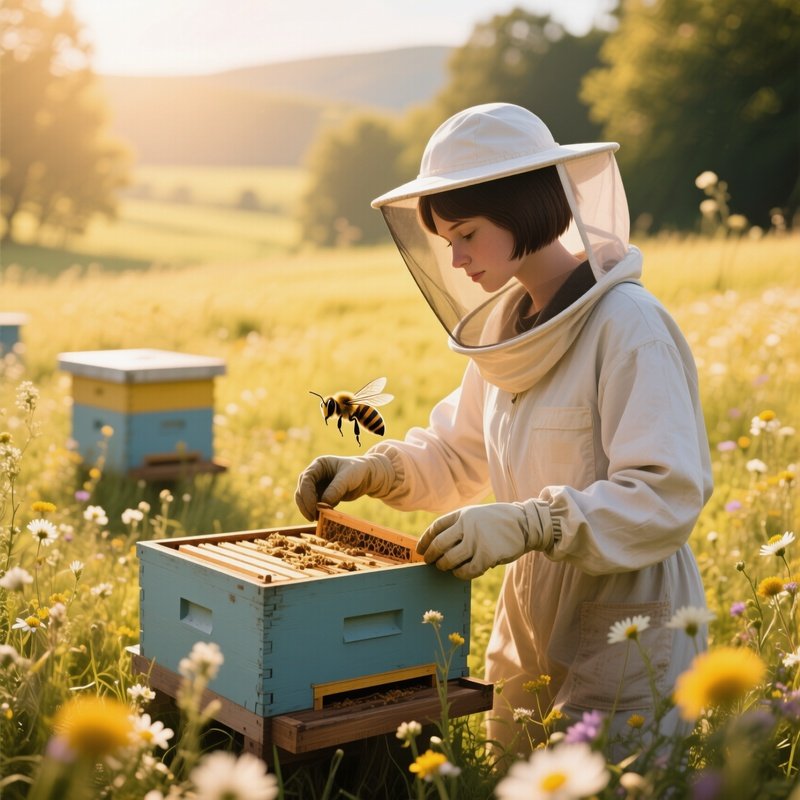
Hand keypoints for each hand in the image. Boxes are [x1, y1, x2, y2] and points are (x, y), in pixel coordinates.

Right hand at [294, 453, 395, 520]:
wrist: (368, 476)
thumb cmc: (358, 471)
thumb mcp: (348, 477)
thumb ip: (336, 489)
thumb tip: (322, 504)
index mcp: (319, 464)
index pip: (306, 479)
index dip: (307, 494)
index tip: (314, 507)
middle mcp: (315, 474)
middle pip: (302, 490)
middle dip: (305, 504)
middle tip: (313, 517)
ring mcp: (317, 485)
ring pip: (305, 499)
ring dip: (309, 509)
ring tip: (317, 519)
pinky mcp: (322, 494)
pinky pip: (314, 504)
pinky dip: (315, 511)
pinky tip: (322, 518)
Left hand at [416, 501, 550, 579]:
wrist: (525, 523)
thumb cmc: (499, 521)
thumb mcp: (477, 515)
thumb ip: (461, 526)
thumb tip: (440, 549)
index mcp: (462, 514)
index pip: (436, 527)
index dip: (425, 540)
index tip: (420, 549)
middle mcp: (466, 526)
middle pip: (439, 544)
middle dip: (431, 556)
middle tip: (429, 562)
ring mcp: (476, 540)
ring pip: (450, 559)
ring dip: (444, 566)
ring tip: (445, 567)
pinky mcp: (486, 556)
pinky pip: (466, 570)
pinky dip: (460, 574)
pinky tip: (460, 573)